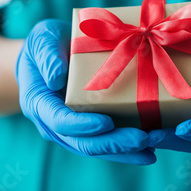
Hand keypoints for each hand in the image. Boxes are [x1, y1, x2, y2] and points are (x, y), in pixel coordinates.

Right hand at [17, 19, 155, 163]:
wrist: (52, 52)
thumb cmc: (46, 43)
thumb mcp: (42, 39)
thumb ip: (46, 55)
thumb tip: (55, 78)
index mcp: (39, 103)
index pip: (60, 121)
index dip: (82, 125)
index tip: (106, 123)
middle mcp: (54, 123)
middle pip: (83, 143)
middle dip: (112, 143)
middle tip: (141, 140)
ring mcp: (72, 130)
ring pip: (97, 149)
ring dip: (124, 152)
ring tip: (150, 151)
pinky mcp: (89, 128)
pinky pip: (107, 142)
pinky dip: (127, 148)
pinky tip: (150, 148)